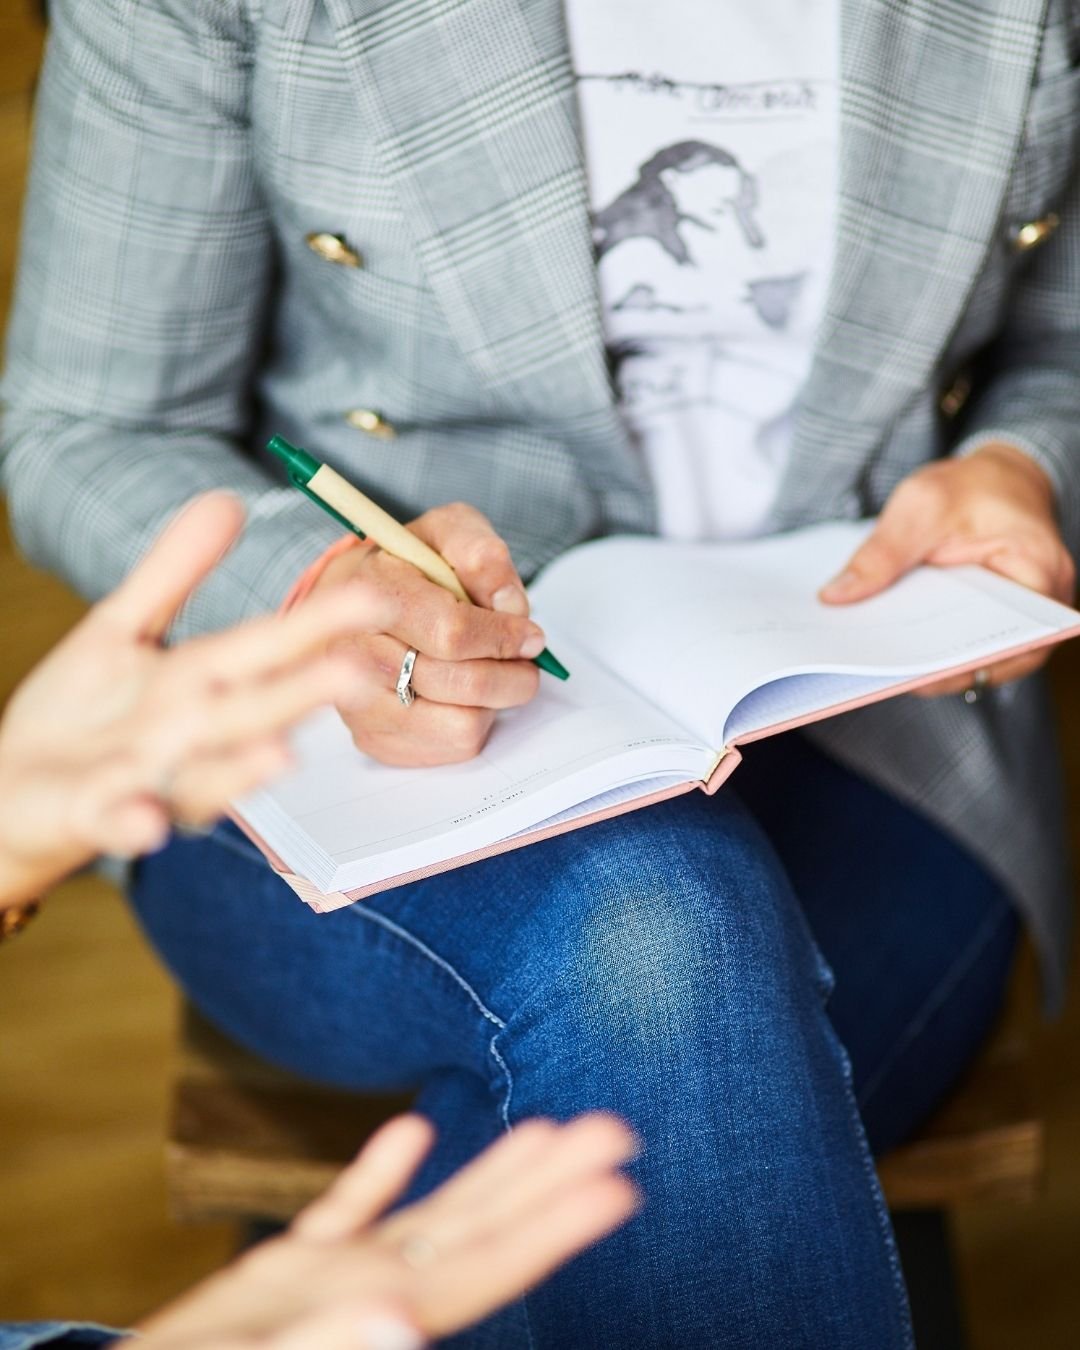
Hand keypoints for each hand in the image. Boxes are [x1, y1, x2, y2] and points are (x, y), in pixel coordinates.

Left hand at [0, 493, 389, 904]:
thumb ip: (175, 571)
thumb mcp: (123, 628)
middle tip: (358, 676)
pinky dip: (135, 822)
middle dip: (303, 695)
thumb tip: (227, 498)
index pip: (268, 646)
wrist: (15, 792)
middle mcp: (188, 734)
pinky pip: (119, 822)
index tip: (376, 598)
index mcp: (200, 682)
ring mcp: (148, 779)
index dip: (319, 622)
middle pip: (253, 710)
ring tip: (281, 756)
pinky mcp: (95, 815)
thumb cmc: (84, 714)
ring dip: (242, 771)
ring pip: (206, 777)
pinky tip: (146, 820)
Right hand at [136, 1111, 639, 1349]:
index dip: (555, 1227)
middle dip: (547, 1181)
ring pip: (426, 1219)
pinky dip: (378, 1175)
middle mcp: (365, 1297)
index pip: (487, 1268)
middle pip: (478, 1231)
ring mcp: (325, 1287)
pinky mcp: (274, 1281)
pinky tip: (412, 1129)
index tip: (620, 1187)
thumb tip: (404, 1322)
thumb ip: (321, 1349)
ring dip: (487, 1173)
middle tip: (616, 1130)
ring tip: (547, 1124)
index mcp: (373, 1317)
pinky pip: (340, 1216)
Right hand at [310, 503, 545, 766]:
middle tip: (524, 662)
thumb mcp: (446, 532)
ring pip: (462, 725)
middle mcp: (352, 653)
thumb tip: (509, 604)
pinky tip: (463, 696)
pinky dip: (474, 723)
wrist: (353, 604)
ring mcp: (357, 704)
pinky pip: (450, 748)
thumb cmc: (409, 568)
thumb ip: (481, 552)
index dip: (503, 637)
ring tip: (488, 673)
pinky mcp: (374, 739)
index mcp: (368, 592)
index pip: (451, 632)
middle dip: (511, 674)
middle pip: (462, 684)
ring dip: (494, 702)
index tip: (530, 636)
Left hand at [819, 443, 1075, 695]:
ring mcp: (1021, 618)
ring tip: (879, 665)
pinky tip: (891, 646)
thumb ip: (882, 553)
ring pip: (974, 658)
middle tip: (880, 672)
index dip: (960, 663)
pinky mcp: (994, 621)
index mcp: (1038, 572)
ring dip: (929, 663)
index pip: (1007, 640)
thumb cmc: (970, 486)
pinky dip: (930, 647)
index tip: (912, 673)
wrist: (995, 478)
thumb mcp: (922, 504)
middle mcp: (1043, 605)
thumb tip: (835, 597)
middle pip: (989, 657)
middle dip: (935, 668)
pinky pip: (963, 645)